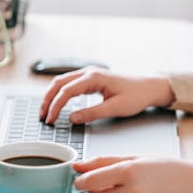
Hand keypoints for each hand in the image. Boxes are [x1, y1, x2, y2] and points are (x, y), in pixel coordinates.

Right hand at [39, 67, 174, 124]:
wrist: (150, 87)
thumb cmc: (137, 96)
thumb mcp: (115, 108)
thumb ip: (92, 113)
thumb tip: (71, 118)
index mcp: (95, 77)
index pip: (67, 91)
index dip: (55, 106)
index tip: (49, 120)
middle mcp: (90, 72)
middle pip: (60, 82)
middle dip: (48, 99)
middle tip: (42, 116)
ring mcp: (91, 73)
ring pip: (63, 81)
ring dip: (52, 95)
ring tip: (46, 111)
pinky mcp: (93, 78)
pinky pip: (71, 82)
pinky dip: (60, 92)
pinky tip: (58, 102)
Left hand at [73, 156, 192, 192]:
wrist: (190, 185)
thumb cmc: (162, 168)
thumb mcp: (135, 158)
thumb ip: (103, 162)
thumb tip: (77, 166)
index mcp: (130, 171)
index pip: (91, 181)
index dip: (82, 181)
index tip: (80, 180)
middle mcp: (133, 192)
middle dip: (97, 191)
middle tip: (110, 183)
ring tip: (126, 191)